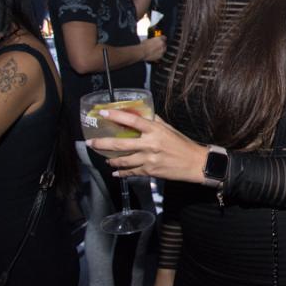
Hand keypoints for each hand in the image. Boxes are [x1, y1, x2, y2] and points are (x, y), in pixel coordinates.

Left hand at [86, 110, 207, 182]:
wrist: (194, 163)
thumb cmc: (182, 144)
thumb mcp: (169, 129)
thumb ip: (155, 121)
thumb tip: (142, 113)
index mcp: (155, 130)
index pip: (132, 120)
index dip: (116, 116)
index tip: (103, 113)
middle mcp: (150, 144)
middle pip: (120, 144)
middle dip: (102, 143)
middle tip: (90, 142)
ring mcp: (148, 159)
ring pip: (123, 161)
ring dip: (111, 160)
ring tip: (104, 159)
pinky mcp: (150, 171)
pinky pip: (131, 172)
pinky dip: (121, 173)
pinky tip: (115, 173)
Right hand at [141, 35, 166, 61]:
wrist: (142, 52)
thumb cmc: (143, 45)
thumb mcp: (148, 39)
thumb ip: (153, 40)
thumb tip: (153, 41)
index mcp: (160, 39)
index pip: (164, 37)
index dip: (162, 39)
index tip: (161, 40)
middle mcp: (162, 44)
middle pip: (164, 44)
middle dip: (161, 45)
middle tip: (156, 46)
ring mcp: (162, 51)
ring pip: (163, 50)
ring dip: (161, 50)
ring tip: (155, 51)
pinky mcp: (160, 56)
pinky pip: (161, 55)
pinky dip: (159, 55)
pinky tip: (154, 55)